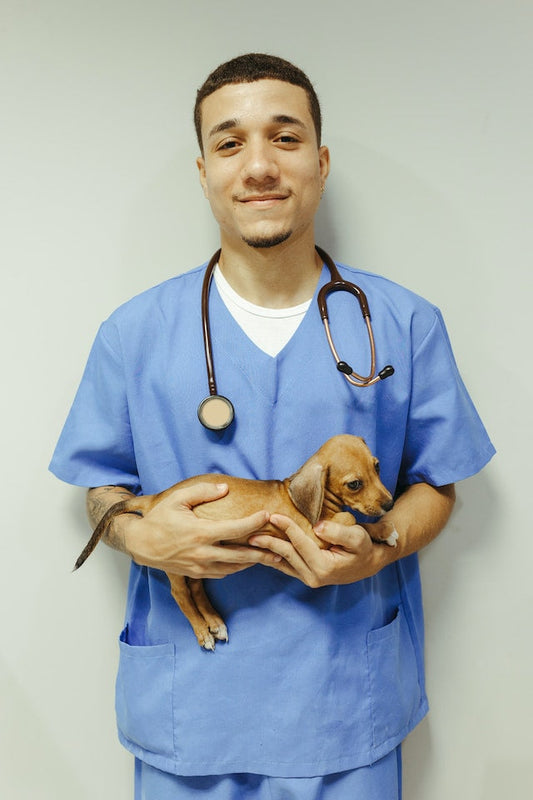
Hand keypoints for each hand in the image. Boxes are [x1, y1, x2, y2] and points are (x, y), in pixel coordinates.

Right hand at [121, 482, 280, 578]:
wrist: (141, 544)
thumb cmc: (159, 519)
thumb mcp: (178, 499)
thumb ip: (202, 491)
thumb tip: (225, 488)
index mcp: (201, 532)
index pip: (235, 529)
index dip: (254, 522)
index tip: (267, 515)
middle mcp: (203, 552)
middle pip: (241, 555)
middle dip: (263, 553)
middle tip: (281, 551)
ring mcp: (200, 566)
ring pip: (234, 567)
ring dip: (252, 562)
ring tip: (269, 558)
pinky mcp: (197, 574)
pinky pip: (222, 572)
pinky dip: (236, 568)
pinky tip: (245, 562)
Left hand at [248, 514, 389, 586]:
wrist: (368, 562)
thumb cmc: (363, 547)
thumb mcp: (357, 537)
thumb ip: (339, 532)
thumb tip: (318, 527)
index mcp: (324, 568)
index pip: (300, 544)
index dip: (287, 528)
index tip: (273, 514)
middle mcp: (313, 577)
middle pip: (286, 555)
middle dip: (269, 540)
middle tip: (251, 529)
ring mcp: (308, 579)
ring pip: (282, 562)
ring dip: (266, 550)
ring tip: (249, 539)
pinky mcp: (305, 575)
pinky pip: (285, 566)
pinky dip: (272, 556)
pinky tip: (260, 548)